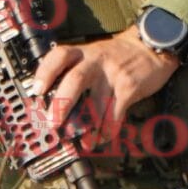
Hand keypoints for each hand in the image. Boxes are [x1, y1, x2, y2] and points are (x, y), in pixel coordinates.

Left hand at [30, 32, 179, 155]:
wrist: (151, 46)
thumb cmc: (118, 55)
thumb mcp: (94, 53)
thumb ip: (76, 69)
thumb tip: (54, 100)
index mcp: (83, 52)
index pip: (59, 56)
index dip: (45, 72)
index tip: (37, 90)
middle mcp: (95, 61)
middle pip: (74, 80)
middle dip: (62, 104)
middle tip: (53, 123)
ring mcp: (113, 74)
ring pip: (96, 103)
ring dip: (87, 127)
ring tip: (81, 141)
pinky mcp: (129, 87)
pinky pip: (115, 113)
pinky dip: (107, 130)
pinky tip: (102, 138)